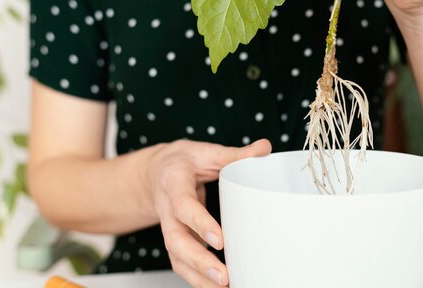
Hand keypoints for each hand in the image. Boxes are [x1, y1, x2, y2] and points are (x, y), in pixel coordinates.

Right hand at [145, 139, 271, 286]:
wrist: (157, 171)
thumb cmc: (184, 162)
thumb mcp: (208, 151)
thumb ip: (236, 154)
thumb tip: (264, 148)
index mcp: (173, 183)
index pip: (183, 205)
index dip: (199, 223)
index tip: (220, 240)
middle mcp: (167, 209)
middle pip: (176, 240)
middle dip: (199, 261)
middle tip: (224, 276)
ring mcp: (169, 227)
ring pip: (177, 256)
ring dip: (199, 276)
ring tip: (225, 287)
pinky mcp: (176, 239)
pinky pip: (182, 262)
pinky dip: (198, 277)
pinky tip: (217, 286)